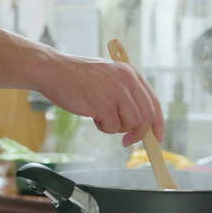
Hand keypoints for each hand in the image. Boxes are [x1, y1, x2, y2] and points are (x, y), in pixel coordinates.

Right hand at [39, 54, 163, 146]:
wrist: (53, 70)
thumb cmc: (77, 77)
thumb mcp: (108, 78)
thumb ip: (126, 94)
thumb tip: (142, 124)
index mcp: (131, 73)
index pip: (154, 102)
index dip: (158, 123)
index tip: (156, 138)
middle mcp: (127, 80)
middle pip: (147, 116)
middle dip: (139, 134)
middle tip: (127, 142)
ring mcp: (116, 92)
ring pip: (132, 124)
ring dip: (116, 128)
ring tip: (100, 116)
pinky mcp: (103, 104)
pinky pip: (112, 127)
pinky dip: (103, 127)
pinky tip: (91, 114)